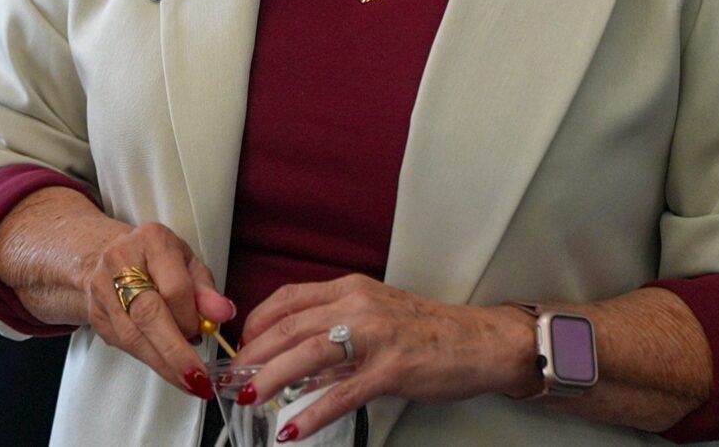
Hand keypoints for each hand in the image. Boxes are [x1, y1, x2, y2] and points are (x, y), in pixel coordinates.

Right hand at [69, 219, 236, 402]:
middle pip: (148, 314)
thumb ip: (207, 290)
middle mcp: (120, 261)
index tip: (203, 332)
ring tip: (186, 379)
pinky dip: (148, 359)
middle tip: (196, 378)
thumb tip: (222, 313)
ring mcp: (102, 288)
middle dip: (175, 352)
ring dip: (162, 363)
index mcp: (152, 241)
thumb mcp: (189, 265)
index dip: (190, 318)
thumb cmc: (156, 261)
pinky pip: (123, 343)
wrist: (108, 255)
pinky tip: (165, 366)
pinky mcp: (95, 313)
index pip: (174, 288)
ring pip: (132, 335)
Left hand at [231, 275, 537, 439]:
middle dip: (255, 353)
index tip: (243, 343)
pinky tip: (294, 428)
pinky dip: (312, 412)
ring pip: (307, 355)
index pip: (288, 298)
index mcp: (350, 289)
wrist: (481, 342)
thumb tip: (298, 363)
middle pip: (290, 327)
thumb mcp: (376, 317)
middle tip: (236, 376)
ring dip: (272, 377)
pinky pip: (341, 393)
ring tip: (250, 396)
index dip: (258, 322)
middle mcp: (358, 306)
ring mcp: (374, 337)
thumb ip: (337, 334)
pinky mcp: (391, 370)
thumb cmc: (430, 331)